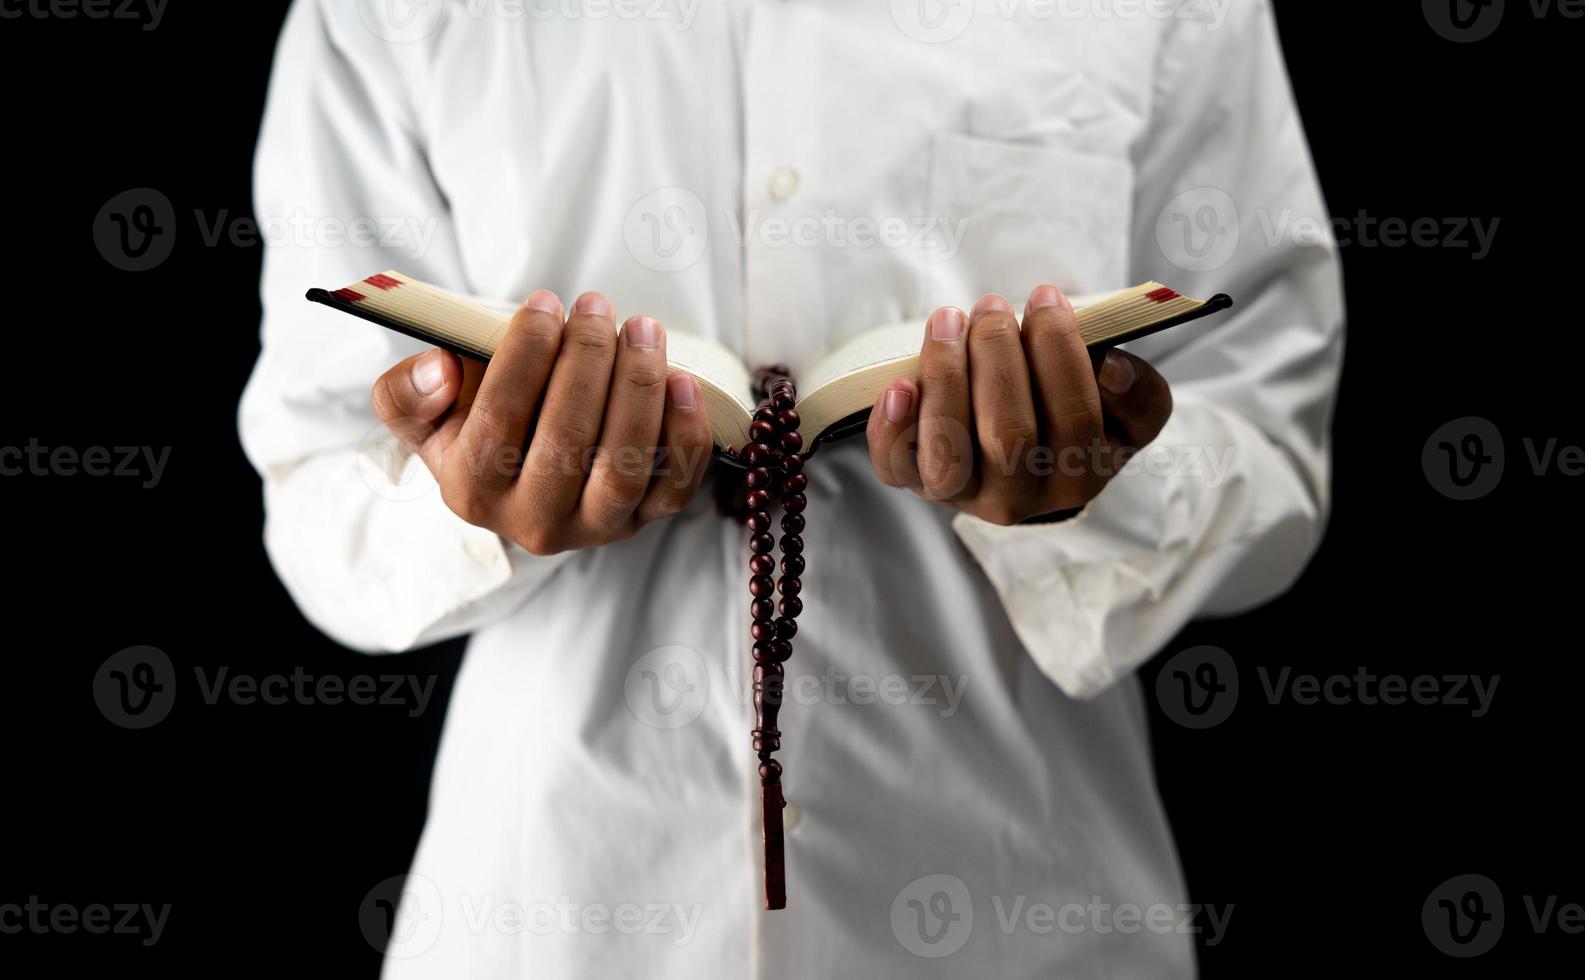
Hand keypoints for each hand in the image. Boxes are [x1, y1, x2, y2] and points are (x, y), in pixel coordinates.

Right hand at [371, 290, 712, 553]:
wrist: (521, 476)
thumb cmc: (472, 427)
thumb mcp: (422, 414)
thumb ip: (405, 392)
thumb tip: (439, 368)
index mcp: (472, 492)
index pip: (499, 420)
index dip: (525, 354)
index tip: (544, 301)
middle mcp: (533, 522)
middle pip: (566, 440)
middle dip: (587, 361)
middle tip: (596, 306)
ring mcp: (595, 527)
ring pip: (625, 465)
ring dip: (639, 389)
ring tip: (642, 329)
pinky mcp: (645, 519)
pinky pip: (676, 485)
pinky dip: (686, 433)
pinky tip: (682, 379)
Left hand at [865, 284, 1172, 524]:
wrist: (1021, 458)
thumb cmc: (1070, 412)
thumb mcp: (1125, 410)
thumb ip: (1140, 393)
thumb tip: (1112, 368)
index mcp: (1082, 474)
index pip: (1076, 417)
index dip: (1060, 352)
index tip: (1045, 296)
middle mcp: (1024, 498)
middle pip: (1009, 434)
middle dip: (997, 354)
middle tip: (992, 304)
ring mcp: (965, 496)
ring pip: (949, 454)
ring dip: (946, 377)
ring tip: (949, 320)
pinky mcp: (916, 485)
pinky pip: (895, 466)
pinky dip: (891, 426)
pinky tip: (898, 384)